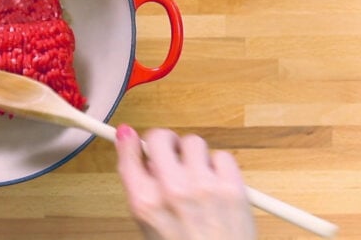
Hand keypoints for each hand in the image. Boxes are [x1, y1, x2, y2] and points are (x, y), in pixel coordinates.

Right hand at [115, 126, 255, 239]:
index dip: (130, 141)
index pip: (129, 151)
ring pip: (193, 142)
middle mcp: (171, 190)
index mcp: (144, 202)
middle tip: (171, 155)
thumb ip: (139, 185)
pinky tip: (216, 186)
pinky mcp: (232, 188)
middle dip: (165, 143)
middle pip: (160, 137)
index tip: (132, 136)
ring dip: (194, 156)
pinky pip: (222, 156)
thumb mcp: (148, 223)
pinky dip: (220, 168)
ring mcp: (203, 187)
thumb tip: (133, 146)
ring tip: (198, 177)